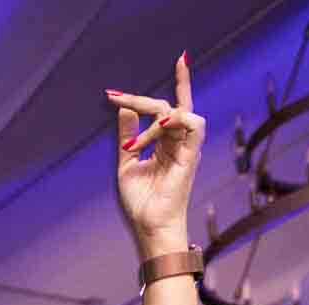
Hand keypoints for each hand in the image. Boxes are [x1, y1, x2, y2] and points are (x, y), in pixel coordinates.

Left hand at [107, 51, 204, 256]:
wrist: (149, 226)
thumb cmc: (141, 202)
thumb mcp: (127, 162)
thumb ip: (128, 135)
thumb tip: (124, 109)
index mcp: (167, 144)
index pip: (172, 107)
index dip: (170, 85)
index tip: (148, 74)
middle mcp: (179, 142)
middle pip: (168, 105)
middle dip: (141, 99)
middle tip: (115, 98)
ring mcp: (187, 148)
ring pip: (178, 111)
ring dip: (154, 113)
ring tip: (134, 142)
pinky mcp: (191, 155)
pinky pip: (193, 124)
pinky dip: (175, 120)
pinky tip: (155, 129)